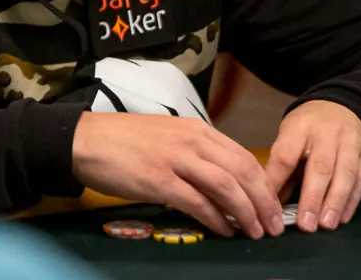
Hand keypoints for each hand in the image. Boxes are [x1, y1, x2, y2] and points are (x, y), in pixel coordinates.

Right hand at [72, 112, 284, 238]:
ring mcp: (176, 160)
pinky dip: (217, 219)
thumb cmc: (124, 140)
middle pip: (242, 171)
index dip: (264, 183)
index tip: (273, 203)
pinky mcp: (159, 181)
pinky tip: (225, 231)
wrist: (86, 140)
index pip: (243, 156)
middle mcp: (192, 141)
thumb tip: (223, 179)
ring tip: (256, 232)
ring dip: (246, 212)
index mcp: (197, 129)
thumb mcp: (168, 136)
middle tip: (274, 224)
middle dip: (263, 201)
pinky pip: (198, 202)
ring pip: (226, 187)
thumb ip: (195, 152)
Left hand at [263, 101, 360, 232]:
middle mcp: (327, 133)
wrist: (343, 107)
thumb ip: (282, 169)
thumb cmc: (309, 128)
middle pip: (320, 166)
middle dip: (313, 197)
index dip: (278, 182)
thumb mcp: (289, 137)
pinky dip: (352, 201)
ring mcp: (351, 142)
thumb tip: (272, 205)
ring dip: (335, 202)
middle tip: (306, 224)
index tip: (271, 207)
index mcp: (299, 127)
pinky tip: (342, 217)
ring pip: (345, 173)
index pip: (286, 155)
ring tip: (326, 224)